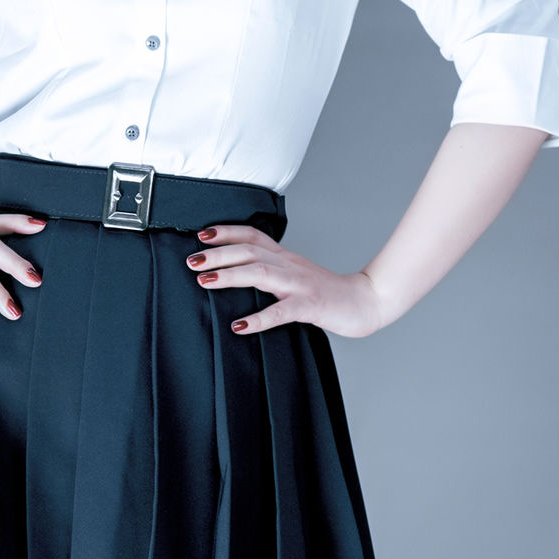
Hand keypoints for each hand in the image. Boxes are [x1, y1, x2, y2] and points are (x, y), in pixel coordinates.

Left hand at [186, 224, 385, 338]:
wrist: (366, 302)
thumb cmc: (328, 294)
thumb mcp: (296, 276)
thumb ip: (272, 271)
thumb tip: (240, 274)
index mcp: (286, 258)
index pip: (254, 236)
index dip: (227, 232)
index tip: (202, 234)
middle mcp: (290, 265)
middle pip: (250, 251)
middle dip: (218, 254)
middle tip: (191, 260)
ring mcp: (300, 285)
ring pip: (261, 273)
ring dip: (230, 276)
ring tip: (204, 281)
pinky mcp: (310, 306)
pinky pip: (281, 312)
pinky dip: (258, 319)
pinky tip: (239, 326)